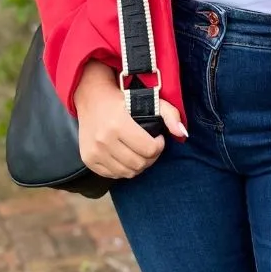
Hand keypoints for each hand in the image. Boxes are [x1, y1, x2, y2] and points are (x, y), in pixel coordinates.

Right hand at [73, 61, 187, 179]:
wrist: (91, 96)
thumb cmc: (121, 98)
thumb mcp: (148, 99)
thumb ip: (169, 114)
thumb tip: (182, 133)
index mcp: (118, 124)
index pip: (148, 150)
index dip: (159, 146)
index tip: (158, 138)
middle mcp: (103, 140)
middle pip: (138, 164)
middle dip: (150, 157)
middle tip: (151, 146)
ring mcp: (94, 152)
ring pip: (126, 173)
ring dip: (138, 165)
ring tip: (139, 151)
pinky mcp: (88, 159)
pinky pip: (112, 175)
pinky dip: (122, 169)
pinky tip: (126, 155)